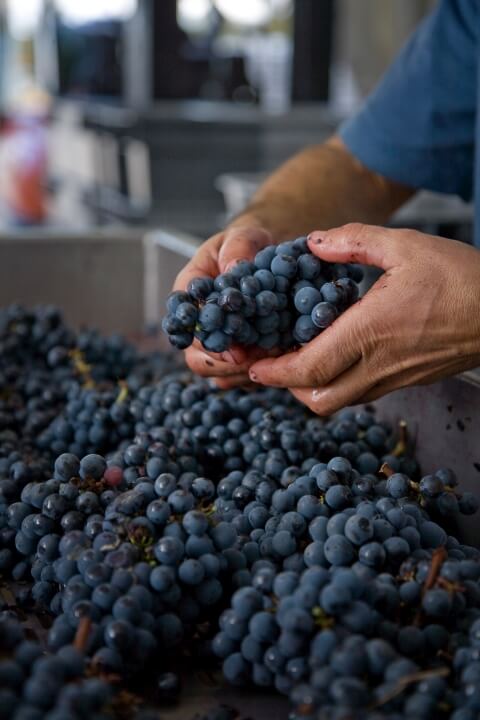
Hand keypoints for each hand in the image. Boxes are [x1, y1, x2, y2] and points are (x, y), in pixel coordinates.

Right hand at [173, 224, 273, 388]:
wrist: (266, 256)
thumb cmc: (248, 245)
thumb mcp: (243, 237)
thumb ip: (238, 249)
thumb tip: (234, 270)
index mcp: (190, 294)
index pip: (185, 324)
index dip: (206, 340)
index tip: (235, 349)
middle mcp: (199, 324)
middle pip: (197, 359)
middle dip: (225, 364)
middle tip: (257, 360)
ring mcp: (217, 342)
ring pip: (218, 373)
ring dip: (243, 372)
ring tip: (272, 359)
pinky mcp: (237, 355)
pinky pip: (241, 377)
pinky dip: (259, 373)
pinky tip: (280, 360)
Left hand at [249, 223, 479, 413]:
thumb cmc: (461, 278)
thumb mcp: (406, 245)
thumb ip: (353, 241)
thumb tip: (314, 242)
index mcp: (371, 332)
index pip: (310, 368)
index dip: (276, 373)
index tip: (254, 367)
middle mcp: (379, 364)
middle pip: (318, 398)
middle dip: (287, 387)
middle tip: (271, 365)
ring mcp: (395, 378)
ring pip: (340, 402)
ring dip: (312, 389)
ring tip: (299, 363)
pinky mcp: (407, 381)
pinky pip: (362, 395)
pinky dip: (338, 385)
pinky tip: (336, 359)